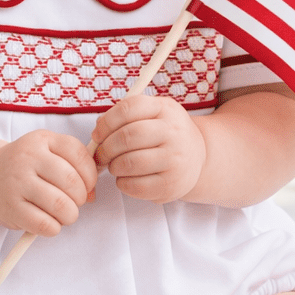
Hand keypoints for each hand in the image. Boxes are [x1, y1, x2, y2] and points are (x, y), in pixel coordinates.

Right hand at [0, 130, 97, 235]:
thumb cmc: (28, 167)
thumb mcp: (48, 153)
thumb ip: (74, 166)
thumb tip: (92, 193)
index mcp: (43, 140)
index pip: (79, 154)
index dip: (90, 175)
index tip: (87, 185)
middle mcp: (28, 157)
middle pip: (71, 182)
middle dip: (80, 197)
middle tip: (75, 202)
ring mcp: (17, 182)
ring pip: (60, 205)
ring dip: (70, 215)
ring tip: (65, 214)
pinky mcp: (11, 208)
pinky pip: (45, 224)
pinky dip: (54, 228)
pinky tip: (50, 222)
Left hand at [91, 95, 205, 203]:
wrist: (197, 157)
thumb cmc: (166, 134)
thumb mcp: (153, 114)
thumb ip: (125, 116)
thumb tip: (98, 129)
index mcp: (165, 109)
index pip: (128, 109)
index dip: (106, 122)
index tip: (97, 134)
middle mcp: (173, 132)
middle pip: (127, 137)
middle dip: (105, 148)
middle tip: (101, 155)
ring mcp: (175, 159)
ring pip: (129, 163)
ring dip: (113, 166)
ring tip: (115, 166)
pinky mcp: (171, 185)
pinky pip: (135, 186)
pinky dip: (122, 183)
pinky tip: (126, 178)